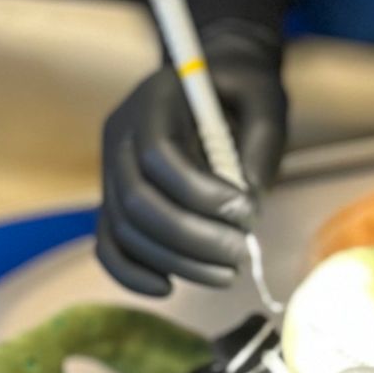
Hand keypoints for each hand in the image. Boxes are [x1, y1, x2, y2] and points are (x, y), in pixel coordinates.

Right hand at [95, 21, 286, 297]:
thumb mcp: (264, 98)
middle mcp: (120, 134)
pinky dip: (132, 273)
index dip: (199, 191)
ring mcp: (111, 169)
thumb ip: (262, 141)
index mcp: (153, 99)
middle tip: (240, 253)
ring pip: (125, 228)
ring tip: (226, 272)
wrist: (212, 84)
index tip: (246, 211)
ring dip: (175, 260)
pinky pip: (109, 244)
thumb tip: (247, 199)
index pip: (158, 153)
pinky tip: (168, 288)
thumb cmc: (241, 90)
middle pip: (136, 198)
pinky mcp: (115, 200)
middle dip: (190, 237)